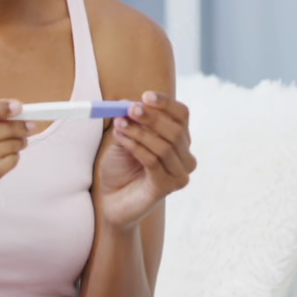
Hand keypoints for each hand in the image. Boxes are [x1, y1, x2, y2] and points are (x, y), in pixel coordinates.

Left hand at [96, 91, 193, 230]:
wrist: (112, 200)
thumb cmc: (121, 168)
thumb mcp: (124, 137)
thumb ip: (129, 121)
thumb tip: (128, 103)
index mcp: (179, 140)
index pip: (182, 115)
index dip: (166, 103)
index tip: (146, 96)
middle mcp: (184, 157)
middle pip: (176, 130)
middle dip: (152, 117)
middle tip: (130, 109)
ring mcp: (178, 174)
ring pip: (164, 146)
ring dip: (139, 132)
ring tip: (119, 125)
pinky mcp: (166, 187)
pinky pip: (153, 161)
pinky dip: (135, 147)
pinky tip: (121, 140)